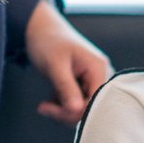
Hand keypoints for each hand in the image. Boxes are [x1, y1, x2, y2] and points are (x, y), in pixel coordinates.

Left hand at [25, 1, 111, 123]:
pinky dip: (64, 105)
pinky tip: (51, 100)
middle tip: (44, 108)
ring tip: (45, 104)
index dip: (73, 112)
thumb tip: (76, 111)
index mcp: (99, 68)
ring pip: (83, 108)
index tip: (50, 110)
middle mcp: (101, 75)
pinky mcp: (85, 84)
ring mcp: (94, 80)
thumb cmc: (49, 42)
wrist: (42, 29)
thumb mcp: (55, 65)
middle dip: (66, 112)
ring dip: (63, 110)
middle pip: (90, 107)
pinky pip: (78, 102)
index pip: (94, 103)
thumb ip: (66, 88)